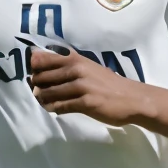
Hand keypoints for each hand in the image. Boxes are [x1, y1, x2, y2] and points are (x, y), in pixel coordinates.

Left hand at [29, 48, 149, 126]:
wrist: (134, 99)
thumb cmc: (111, 84)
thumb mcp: (90, 68)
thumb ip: (70, 66)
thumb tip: (43, 67)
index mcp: (76, 59)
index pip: (42, 59)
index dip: (34, 67)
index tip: (35, 74)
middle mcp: (76, 70)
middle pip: (42, 77)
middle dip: (36, 85)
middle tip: (38, 91)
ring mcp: (81, 86)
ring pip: (49, 93)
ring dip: (43, 99)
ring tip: (44, 101)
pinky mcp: (85, 103)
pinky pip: (61, 106)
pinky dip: (54, 108)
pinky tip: (54, 109)